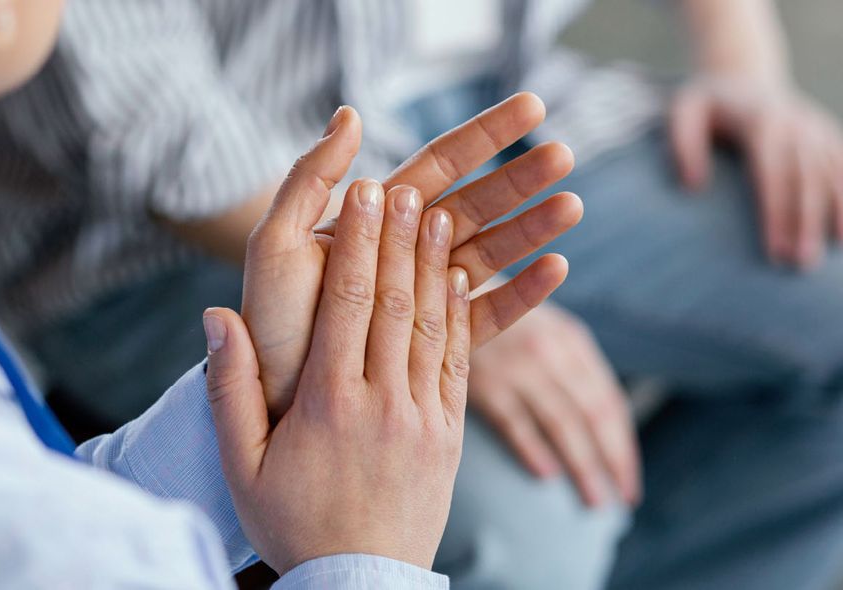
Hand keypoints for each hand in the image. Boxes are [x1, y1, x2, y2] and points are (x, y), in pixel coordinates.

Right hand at [204, 179, 478, 572]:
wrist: (358, 586)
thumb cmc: (291, 526)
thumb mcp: (241, 466)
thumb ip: (229, 389)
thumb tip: (217, 317)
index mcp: (328, 404)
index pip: (347, 304)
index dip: (358, 244)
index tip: (364, 194)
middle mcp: (382, 402)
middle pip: (395, 303)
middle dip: (397, 238)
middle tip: (400, 185)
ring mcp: (423, 419)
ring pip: (433, 326)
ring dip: (435, 265)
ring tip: (438, 212)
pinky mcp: (450, 436)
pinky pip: (460, 363)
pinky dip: (462, 316)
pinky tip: (462, 278)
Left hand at [244, 93, 582, 417]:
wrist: (272, 401)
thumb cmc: (270, 323)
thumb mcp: (278, 243)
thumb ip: (310, 179)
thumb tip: (351, 114)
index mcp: (375, 220)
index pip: (441, 164)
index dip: (486, 135)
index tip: (533, 107)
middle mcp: (405, 254)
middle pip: (476, 204)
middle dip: (521, 178)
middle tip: (565, 154)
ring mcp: (425, 301)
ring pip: (491, 253)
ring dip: (532, 228)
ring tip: (572, 206)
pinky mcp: (436, 350)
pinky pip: (487, 317)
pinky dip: (523, 295)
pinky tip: (556, 270)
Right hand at [468, 302, 639, 507]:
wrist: (444, 290)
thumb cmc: (496, 318)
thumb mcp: (539, 328)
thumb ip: (569, 367)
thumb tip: (602, 422)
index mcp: (572, 341)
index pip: (610, 402)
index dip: (624, 445)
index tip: (629, 481)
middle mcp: (551, 351)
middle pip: (593, 414)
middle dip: (612, 461)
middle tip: (623, 500)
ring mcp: (518, 365)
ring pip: (562, 423)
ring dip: (582, 465)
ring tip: (594, 500)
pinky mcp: (484, 379)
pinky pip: (515, 420)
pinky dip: (533, 448)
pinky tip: (546, 475)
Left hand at [670, 75, 842, 268]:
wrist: (739, 74)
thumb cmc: (705, 105)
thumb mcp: (682, 112)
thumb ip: (682, 146)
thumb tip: (693, 186)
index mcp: (761, 122)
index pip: (772, 175)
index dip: (776, 214)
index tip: (775, 251)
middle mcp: (795, 123)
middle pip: (806, 178)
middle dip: (808, 222)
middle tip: (805, 263)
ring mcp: (816, 126)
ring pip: (834, 168)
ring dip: (841, 206)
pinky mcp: (828, 129)